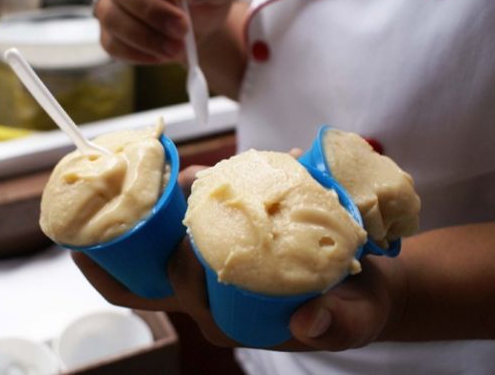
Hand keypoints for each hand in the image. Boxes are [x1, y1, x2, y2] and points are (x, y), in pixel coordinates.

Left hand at [72, 163, 407, 350]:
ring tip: (177, 170)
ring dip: (165, 203)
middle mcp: (212, 295)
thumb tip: (308, 322)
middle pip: (153, 266)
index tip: (126, 238)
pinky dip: (192, 195)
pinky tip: (195, 173)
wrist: (368, 286)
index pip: (171, 297)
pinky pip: (199, 219)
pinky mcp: (232, 242)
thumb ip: (335, 325)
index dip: (137, 272)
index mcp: (227, 318)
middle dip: (142, 225)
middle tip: (160, 182)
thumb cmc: (355, 309)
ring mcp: (218, 267)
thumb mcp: (354, 321)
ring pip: (171, 237)